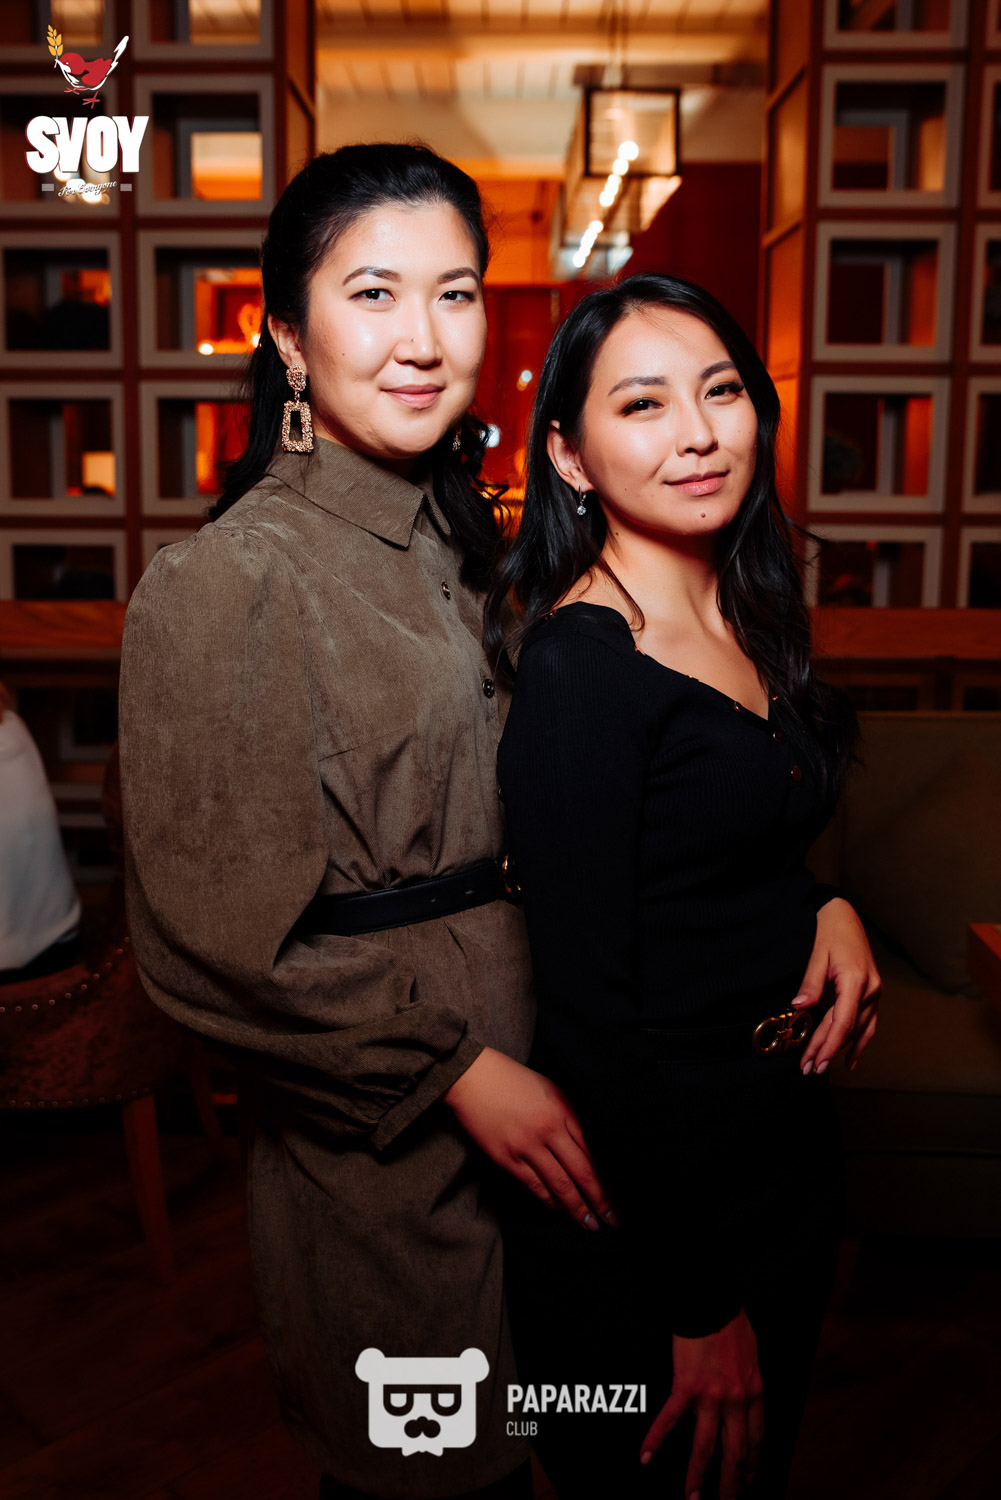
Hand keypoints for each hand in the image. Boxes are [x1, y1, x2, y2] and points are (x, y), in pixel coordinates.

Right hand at [442, 1047, 615, 1230]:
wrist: (472, 1077)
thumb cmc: (513, 1080)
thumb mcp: (551, 1090)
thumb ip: (570, 1116)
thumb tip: (589, 1147)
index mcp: (564, 1109)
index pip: (594, 1151)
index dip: (608, 1178)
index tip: (620, 1196)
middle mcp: (549, 1129)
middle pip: (583, 1172)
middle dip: (600, 1200)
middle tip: (613, 1221)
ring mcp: (526, 1146)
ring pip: (560, 1185)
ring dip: (577, 1208)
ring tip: (590, 1225)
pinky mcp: (506, 1158)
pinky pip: (534, 1186)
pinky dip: (549, 1202)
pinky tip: (560, 1212)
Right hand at [640, 1309, 762, 1499]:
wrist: (711, 1301)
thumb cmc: (730, 1321)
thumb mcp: (751, 1355)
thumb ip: (747, 1380)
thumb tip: (743, 1396)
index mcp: (753, 1391)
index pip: (756, 1438)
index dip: (752, 1463)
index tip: (747, 1480)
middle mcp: (735, 1399)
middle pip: (735, 1451)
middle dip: (730, 1483)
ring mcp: (710, 1395)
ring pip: (705, 1446)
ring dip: (698, 1475)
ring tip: (692, 1497)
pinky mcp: (686, 1386)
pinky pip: (670, 1419)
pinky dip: (656, 1439)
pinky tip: (646, 1456)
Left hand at [793, 897, 881, 1074]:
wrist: (845, 916)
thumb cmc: (830, 933)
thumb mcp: (817, 955)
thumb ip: (810, 984)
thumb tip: (798, 1008)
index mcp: (857, 981)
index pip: (842, 1022)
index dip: (828, 1044)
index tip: (814, 1060)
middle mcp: (870, 990)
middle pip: (848, 1029)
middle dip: (827, 1050)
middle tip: (809, 1068)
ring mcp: (874, 992)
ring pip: (859, 1029)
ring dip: (840, 1049)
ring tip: (821, 1065)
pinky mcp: (872, 993)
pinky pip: (868, 1023)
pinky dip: (858, 1041)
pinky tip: (850, 1059)